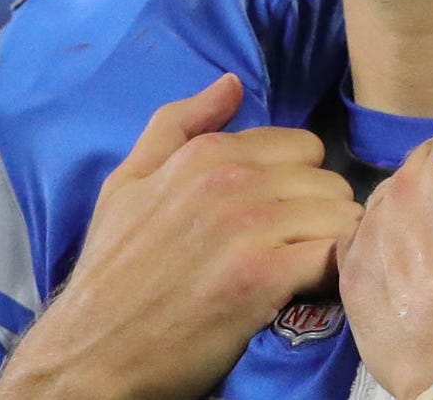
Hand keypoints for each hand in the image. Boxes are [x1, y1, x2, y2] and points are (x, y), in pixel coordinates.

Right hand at [0, 74, 361, 399]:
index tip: (280, 217)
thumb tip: (232, 83)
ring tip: (302, 271)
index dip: (296, 184)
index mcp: (205, 153)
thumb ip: (180, 124)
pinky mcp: (263, 277)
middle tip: (292, 249)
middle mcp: (231, 180)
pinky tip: (310, 289)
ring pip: (340, 214)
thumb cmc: (113, 271)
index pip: (301, 146)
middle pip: (328, 180)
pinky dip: (334, 273)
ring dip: (331, 245)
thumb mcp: (127, 182)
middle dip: (318, 214)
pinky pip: (336, 255)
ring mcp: (248, 227)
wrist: (92, 350)